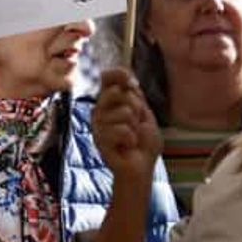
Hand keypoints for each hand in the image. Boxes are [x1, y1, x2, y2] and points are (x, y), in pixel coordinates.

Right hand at [94, 68, 161, 185]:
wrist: (141, 166)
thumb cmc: (143, 142)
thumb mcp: (144, 113)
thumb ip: (134, 95)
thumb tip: (127, 78)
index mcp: (110, 101)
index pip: (108, 77)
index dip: (120, 75)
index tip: (133, 85)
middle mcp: (100, 110)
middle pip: (118, 92)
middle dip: (136, 108)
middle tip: (136, 123)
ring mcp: (98, 124)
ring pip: (124, 112)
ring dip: (135, 127)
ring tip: (131, 137)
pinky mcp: (99, 139)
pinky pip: (122, 130)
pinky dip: (132, 139)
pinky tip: (127, 146)